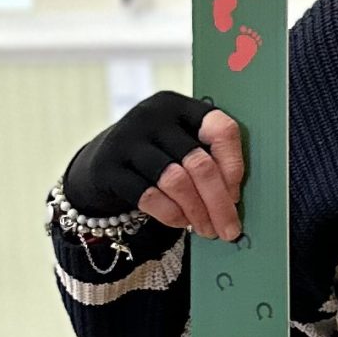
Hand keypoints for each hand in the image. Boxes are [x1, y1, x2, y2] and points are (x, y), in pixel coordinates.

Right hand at [62, 90, 248, 240]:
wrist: (101, 165)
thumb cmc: (158, 158)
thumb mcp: (183, 146)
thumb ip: (209, 161)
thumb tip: (233, 200)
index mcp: (180, 106)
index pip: (220, 129)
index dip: (233, 166)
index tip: (236, 196)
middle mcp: (152, 116)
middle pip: (199, 163)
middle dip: (219, 203)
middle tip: (229, 230)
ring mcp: (127, 140)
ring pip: (176, 182)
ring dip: (197, 213)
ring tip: (206, 229)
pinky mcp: (108, 167)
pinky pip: (150, 196)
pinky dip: (172, 215)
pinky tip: (181, 222)